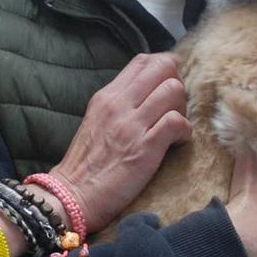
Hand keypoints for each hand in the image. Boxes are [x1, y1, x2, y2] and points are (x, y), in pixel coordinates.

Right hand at [51, 53, 190, 223]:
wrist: (72, 195)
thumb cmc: (85, 165)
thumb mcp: (96, 121)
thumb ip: (118, 105)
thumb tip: (144, 96)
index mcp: (107, 96)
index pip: (142, 60)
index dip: (164, 67)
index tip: (167, 85)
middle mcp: (119, 104)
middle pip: (162, 67)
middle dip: (177, 83)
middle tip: (173, 107)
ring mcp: (132, 124)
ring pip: (173, 89)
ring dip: (182, 107)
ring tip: (175, 126)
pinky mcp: (145, 147)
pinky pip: (177, 122)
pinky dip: (185, 131)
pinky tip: (176, 143)